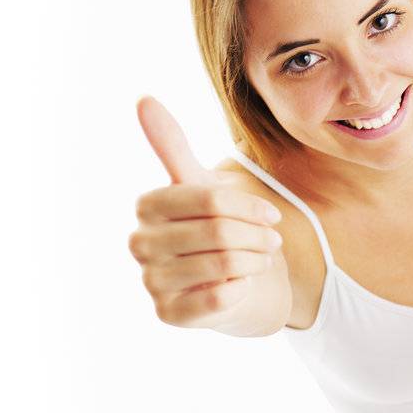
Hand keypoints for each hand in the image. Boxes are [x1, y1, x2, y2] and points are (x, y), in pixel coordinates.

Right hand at [131, 96, 286, 327]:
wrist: (236, 285)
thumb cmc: (218, 231)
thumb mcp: (201, 187)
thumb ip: (173, 146)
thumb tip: (144, 98)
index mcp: (147, 206)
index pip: (210, 198)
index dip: (249, 207)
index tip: (272, 215)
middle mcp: (139, 243)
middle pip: (218, 232)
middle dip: (257, 236)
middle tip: (273, 241)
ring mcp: (151, 281)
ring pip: (222, 264)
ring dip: (255, 262)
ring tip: (261, 260)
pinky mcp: (168, 314)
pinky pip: (219, 299)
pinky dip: (243, 289)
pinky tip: (243, 285)